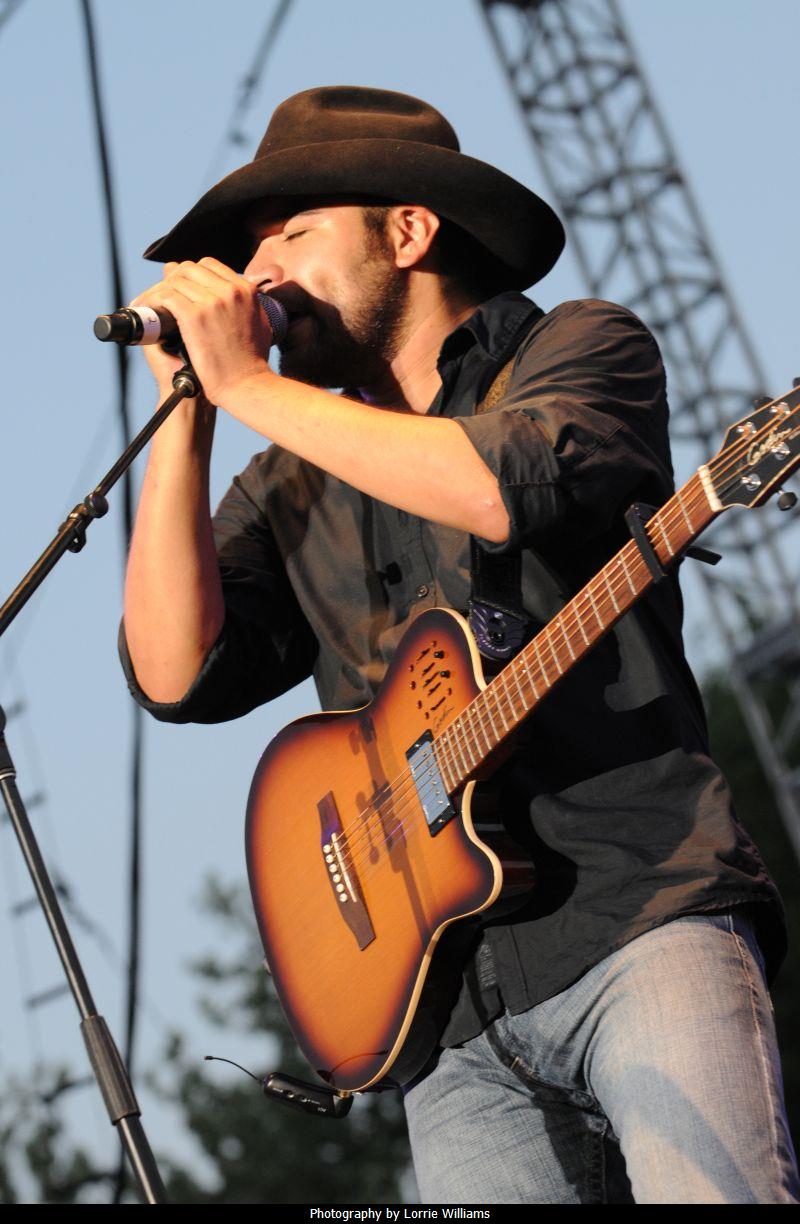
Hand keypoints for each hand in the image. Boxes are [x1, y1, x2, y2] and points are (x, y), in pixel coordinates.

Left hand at [131, 258, 273, 404]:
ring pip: (174, 281)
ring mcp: (211, 302)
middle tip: (161, 297)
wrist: (246, 386)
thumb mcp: (258, 324)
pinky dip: (152, 301)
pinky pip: (166, 297)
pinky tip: (149, 311)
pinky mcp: (194, 317)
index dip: (190, 275)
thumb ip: (244, 305)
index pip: (208, 265)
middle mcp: (229, 291)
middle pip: (188, 269)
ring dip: (158, 291)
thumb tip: (229, 293)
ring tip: (150, 305)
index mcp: (244, 290)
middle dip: (172, 280)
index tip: (181, 288)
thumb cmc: (251, 363)